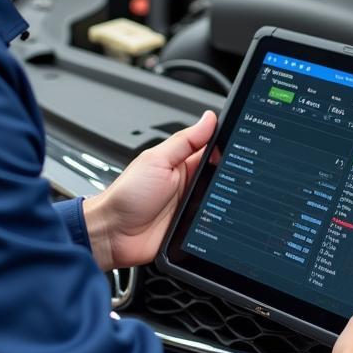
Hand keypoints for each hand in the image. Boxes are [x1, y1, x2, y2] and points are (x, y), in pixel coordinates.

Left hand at [82, 111, 216, 271]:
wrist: (112, 234)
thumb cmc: (127, 195)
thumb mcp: (156, 160)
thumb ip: (185, 140)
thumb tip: (209, 118)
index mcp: (182, 163)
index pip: (214, 149)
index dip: (228, 147)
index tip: (240, 145)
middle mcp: (190, 183)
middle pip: (222, 176)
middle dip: (230, 176)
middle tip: (227, 177)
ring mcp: (192, 206)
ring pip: (222, 201)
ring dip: (225, 201)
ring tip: (217, 200)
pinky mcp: (193, 229)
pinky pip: (214, 225)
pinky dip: (219, 223)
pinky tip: (218, 220)